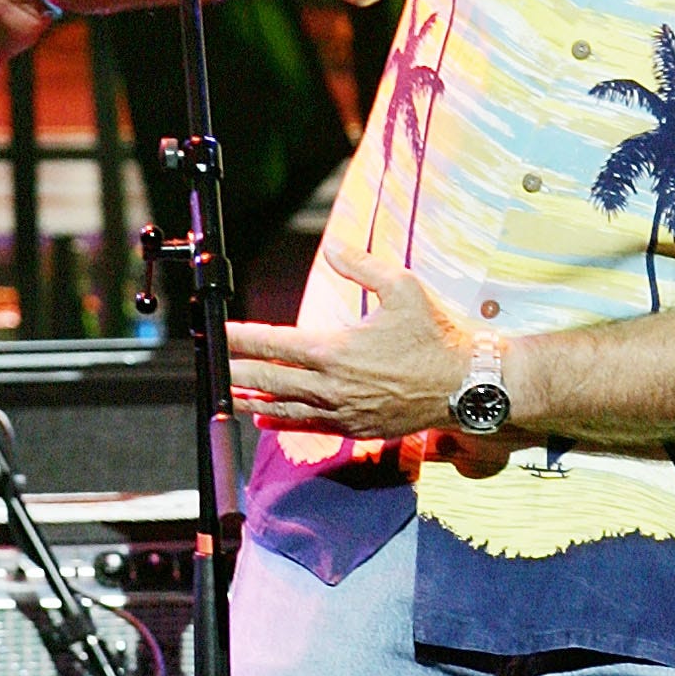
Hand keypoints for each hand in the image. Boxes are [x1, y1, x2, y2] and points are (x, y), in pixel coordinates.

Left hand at [226, 242, 476, 439]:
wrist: (467, 385)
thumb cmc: (437, 334)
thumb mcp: (403, 287)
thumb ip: (361, 266)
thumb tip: (332, 247)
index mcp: (336, 349)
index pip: (274, 343)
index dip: (240, 338)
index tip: (217, 333)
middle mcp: (331, 385)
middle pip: (267, 379)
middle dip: (233, 371)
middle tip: (207, 365)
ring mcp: (342, 411)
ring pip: (282, 406)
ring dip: (250, 398)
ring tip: (225, 391)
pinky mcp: (356, 428)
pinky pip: (308, 426)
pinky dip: (280, 421)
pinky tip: (262, 418)